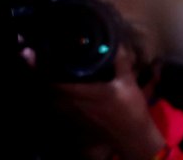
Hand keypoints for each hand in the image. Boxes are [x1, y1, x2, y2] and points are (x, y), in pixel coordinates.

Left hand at [44, 45, 163, 159]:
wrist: (134, 138)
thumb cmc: (131, 110)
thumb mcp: (128, 83)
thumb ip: (120, 62)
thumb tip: (116, 43)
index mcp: (85, 94)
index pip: (57, 83)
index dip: (49, 70)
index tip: (48, 58)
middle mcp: (77, 105)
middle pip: (53, 91)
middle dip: (50, 78)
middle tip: (53, 64)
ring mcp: (78, 116)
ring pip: (57, 101)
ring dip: (56, 90)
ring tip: (58, 77)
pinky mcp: (81, 122)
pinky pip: (64, 109)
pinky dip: (62, 100)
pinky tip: (70, 94)